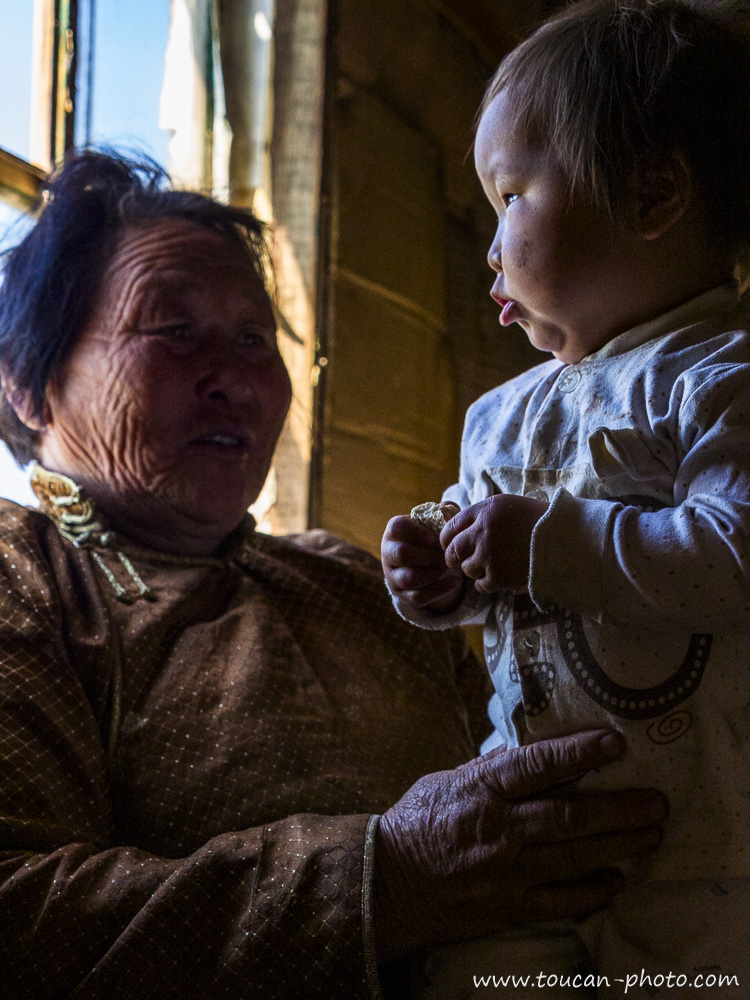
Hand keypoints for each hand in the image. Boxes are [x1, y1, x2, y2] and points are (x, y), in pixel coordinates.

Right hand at [373, 730, 667, 961]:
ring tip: (652, 834)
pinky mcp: (509, 908)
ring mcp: (506, 872)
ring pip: (574, 858)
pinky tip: (616, 880)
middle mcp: (498, 830)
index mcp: (480, 790)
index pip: (537, 765)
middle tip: (657, 802)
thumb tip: (530, 755)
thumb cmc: (415, 824)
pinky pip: (561, 901)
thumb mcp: (445, 781)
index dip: (578, 752)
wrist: (386, 885)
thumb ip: (489, 771)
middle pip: (569, 816)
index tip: (615, 743)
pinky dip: (593, 892)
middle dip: (619, 809)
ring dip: (619, 846)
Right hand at [381, 515, 464, 611]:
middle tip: (446, 554)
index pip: (398, 527)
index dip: (419, 532)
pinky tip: (456, 580)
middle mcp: (388, 554)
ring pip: (410, 578)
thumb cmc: (430, 538)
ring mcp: (393, 576)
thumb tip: (449, 509)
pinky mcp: (404, 595)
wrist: (423, 564)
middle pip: (404, 554)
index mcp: (393, 532)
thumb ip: (443, 512)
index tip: (436, 537)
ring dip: (434, 572)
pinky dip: (441, 589)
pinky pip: (420, 596)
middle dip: (430, 555)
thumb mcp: (434, 523)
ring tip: (448, 567)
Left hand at [441, 494, 546, 592]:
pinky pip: (481, 585)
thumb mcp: (506, 505)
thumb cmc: (537, 519)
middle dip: (452, 557)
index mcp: (485, 511)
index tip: (448, 544)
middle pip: (453, 549)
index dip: (446, 538)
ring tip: (487, 566)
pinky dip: (485, 584)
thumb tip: (459, 528)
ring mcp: (490, 555)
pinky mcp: (500, 576)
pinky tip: (494, 578)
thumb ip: (481, 515)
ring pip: (466, 569)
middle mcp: (483, 532)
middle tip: (456, 561)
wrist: (565, 539)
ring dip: (473, 569)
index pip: (452, 526)